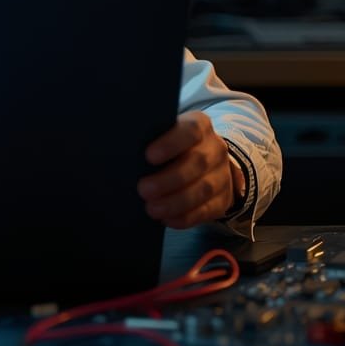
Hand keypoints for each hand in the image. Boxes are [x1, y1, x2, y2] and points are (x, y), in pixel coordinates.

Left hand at [136, 111, 239, 228]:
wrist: (205, 164)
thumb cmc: (170, 147)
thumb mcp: (164, 136)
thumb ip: (149, 140)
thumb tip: (122, 151)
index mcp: (199, 125)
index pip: (190, 130)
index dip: (170, 143)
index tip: (148, 156)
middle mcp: (215, 148)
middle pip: (197, 163)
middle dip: (168, 179)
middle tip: (143, 190)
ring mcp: (222, 175)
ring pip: (203, 189)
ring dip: (175, 202)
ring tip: (152, 209)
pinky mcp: (223, 199)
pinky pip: (207, 210)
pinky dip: (186, 217)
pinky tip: (167, 219)